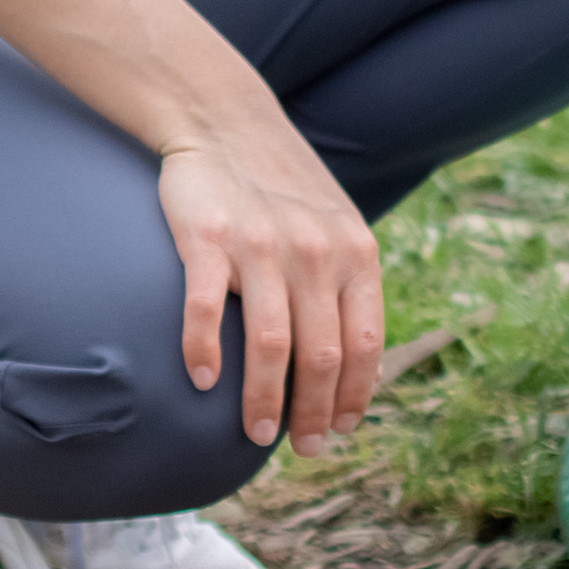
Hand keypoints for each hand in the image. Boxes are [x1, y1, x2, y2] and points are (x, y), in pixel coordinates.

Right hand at [156, 120, 384, 453]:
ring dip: (265, 401)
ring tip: (258, 433)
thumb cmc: (284, 187)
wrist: (225, 120)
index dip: (356, 395)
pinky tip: (203, 380)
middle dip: (314, 414)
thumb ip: (349, 284)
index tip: (342, 430)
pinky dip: (204, 352)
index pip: (365, 342)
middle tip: (301, 448)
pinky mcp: (208, 239)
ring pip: (272, 345)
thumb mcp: (337, 225)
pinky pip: (207, 310)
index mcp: (354, 250)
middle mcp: (314, 250)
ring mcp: (261, 245)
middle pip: (322, 356)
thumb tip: (364, 367)